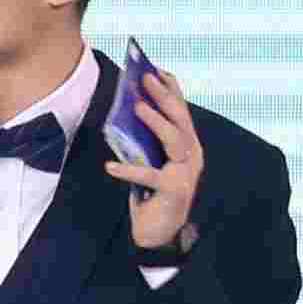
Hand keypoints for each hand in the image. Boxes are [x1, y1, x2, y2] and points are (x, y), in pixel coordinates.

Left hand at [103, 53, 204, 255]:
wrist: (161, 234)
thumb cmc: (153, 194)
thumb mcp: (151, 162)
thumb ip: (147, 142)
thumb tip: (128, 113)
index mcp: (189, 146)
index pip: (182, 111)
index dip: (172, 89)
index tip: (157, 69)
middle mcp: (193, 156)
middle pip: (180, 120)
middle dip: (163, 96)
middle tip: (144, 78)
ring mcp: (186, 173)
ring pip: (175, 140)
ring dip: (156, 122)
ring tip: (136, 108)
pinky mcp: (174, 191)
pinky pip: (149, 176)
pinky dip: (128, 171)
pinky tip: (110, 167)